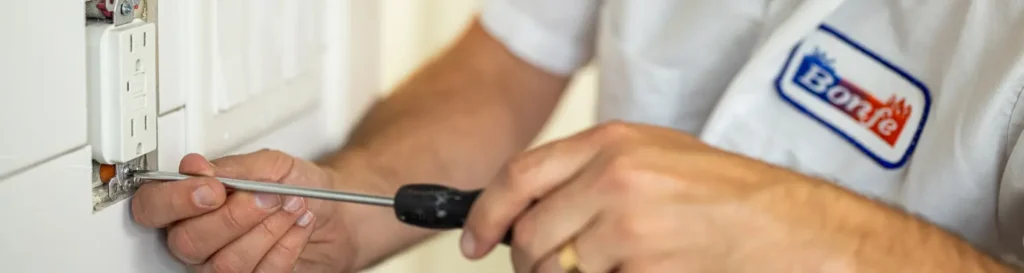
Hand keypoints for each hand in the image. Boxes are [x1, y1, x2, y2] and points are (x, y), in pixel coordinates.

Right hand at [131, 150, 357, 271]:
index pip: (154, 207)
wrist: (339, 214)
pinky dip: (285, 246)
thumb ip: (232, 168)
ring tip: (291, 206)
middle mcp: (198, 238)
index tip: (213, 188)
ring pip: (224, 264)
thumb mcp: (271, 165)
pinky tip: (298, 226)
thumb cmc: (301, 187)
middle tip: (268, 197)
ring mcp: (222, 264)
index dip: (175, 200)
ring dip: (266, 230)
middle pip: (188, 242)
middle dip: (233, 217)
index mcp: (189, 203)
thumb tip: (196, 168)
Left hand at [461, 122, 840, 272]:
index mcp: (613, 144)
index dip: (486, 213)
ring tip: (614, 267)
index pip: (519, 176)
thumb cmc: (725, 194)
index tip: (475, 241)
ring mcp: (629, 229)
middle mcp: (614, 181)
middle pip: (531, 235)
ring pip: (560, 270)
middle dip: (529, 262)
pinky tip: (642, 270)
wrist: (788, 227)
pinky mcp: (645, 270)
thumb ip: (588, 174)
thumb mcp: (653, 158)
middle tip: (544, 269)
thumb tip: (527, 209)